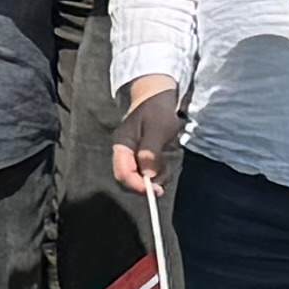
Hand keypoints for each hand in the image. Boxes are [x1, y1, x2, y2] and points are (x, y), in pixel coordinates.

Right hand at [111, 76, 182, 197]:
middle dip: (145, 185)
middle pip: (127, 179)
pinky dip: (157, 174)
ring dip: (154, 180)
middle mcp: (124, 153)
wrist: (156, 97)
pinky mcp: (142, 157)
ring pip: (139, 178)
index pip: (122, 173)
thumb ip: (151, 152)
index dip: (137, 185)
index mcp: (122, 146)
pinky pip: (147, 173)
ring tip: (167, 170)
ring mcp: (133, 155)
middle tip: (162, 186)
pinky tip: (165, 166)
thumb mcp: (157, 129)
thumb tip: (149, 176)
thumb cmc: (156, 110)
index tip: (155, 191)